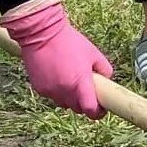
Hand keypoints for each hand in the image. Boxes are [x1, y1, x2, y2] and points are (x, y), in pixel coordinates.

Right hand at [0, 0, 112, 118]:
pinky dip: (57, 91)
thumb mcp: (93, 52)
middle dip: (85, 103)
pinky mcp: (40, 89)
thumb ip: (104, 69)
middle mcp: (64, 91)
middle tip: (87, 90)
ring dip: (70, 98)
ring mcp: (51, 91)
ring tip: (70, 79)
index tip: (102, 109)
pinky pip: (53, 96)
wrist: (42, 33)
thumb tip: (106, 81)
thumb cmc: (69, 41)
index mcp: (80, 83)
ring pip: (64, 103)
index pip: (90, 110)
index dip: (98, 113)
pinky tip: (57, 75)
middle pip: (78, 108)